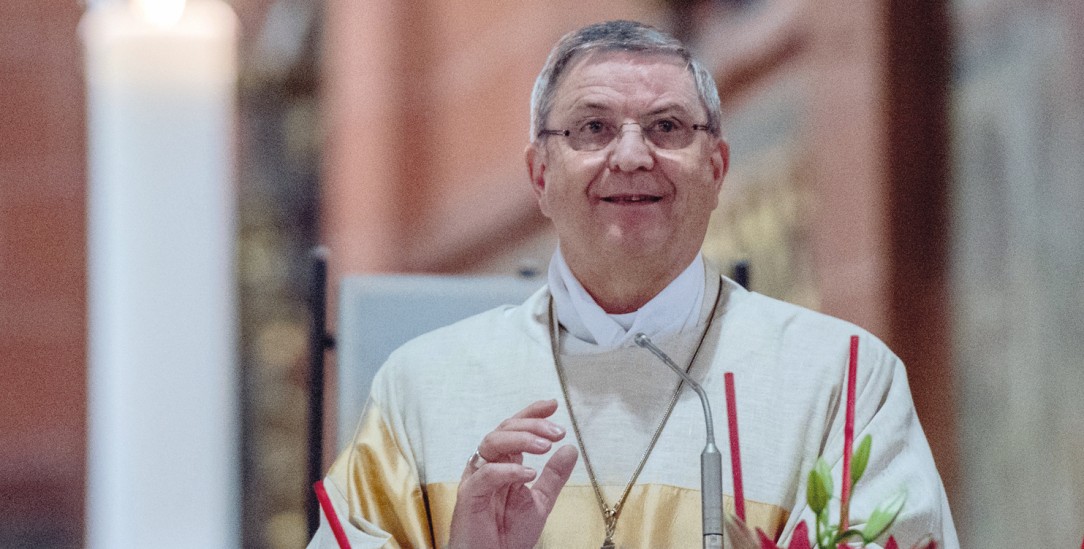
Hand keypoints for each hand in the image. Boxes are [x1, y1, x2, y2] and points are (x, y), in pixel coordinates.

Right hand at [447, 399, 578, 548]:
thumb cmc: (507, 535)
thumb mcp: (540, 501)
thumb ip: (553, 476)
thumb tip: (570, 449)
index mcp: (502, 463)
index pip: (514, 428)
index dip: (531, 413)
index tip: (553, 405)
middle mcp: (487, 465)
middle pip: (504, 430)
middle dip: (532, 425)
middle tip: (557, 432)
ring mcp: (476, 479)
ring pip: (491, 443)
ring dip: (521, 440)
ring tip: (546, 447)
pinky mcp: (469, 495)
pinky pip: (486, 474)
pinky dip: (508, 470)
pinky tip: (529, 473)